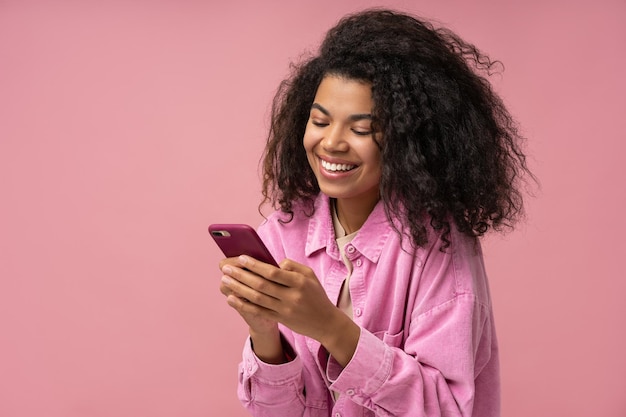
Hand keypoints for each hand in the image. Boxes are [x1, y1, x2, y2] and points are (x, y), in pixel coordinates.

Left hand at [221, 255, 359, 365]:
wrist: (325, 322)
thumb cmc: (316, 295)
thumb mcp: (309, 275)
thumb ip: (292, 266)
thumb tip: (272, 263)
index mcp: (299, 282)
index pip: (273, 272)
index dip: (255, 265)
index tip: (241, 258)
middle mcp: (291, 296)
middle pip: (261, 285)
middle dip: (241, 275)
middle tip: (226, 268)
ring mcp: (285, 310)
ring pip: (257, 298)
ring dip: (238, 288)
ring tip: (225, 280)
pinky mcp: (280, 320)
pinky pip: (258, 311)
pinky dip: (243, 305)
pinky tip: (231, 298)